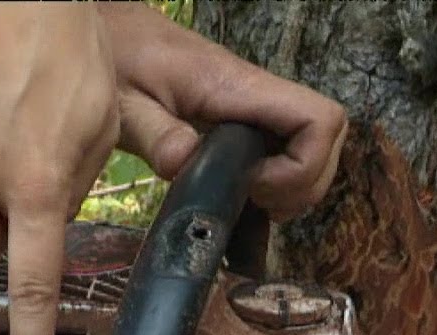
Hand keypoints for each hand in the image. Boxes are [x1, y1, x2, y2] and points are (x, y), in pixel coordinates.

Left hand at [99, 3, 346, 219]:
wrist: (109, 31)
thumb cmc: (116, 59)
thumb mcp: (123, 105)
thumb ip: (155, 136)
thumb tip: (184, 165)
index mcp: (235, 86)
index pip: (318, 119)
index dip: (303, 167)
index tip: (254, 187)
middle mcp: (255, 93)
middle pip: (326, 137)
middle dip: (300, 184)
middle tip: (251, 201)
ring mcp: (252, 104)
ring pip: (310, 144)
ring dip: (290, 185)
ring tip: (246, 200)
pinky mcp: (241, 116)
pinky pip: (282, 145)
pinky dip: (274, 178)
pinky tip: (238, 193)